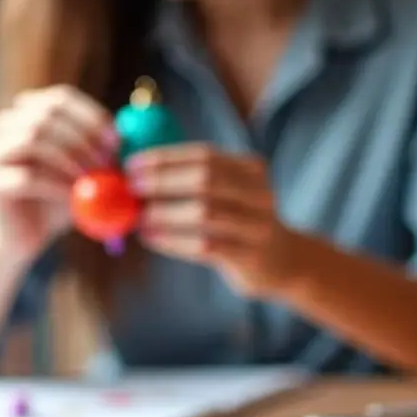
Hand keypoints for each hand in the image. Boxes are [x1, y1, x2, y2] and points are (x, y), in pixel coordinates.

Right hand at [0, 85, 118, 261]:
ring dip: (69, 159)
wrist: (26, 235)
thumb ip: (99, 149)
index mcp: (27, 113)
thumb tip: (128, 134)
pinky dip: (57, 185)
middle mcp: (5, 125)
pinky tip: (74, 197)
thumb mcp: (82, 168)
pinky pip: (27, 176)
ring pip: (33, 139)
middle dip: (82, 138)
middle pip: (46, 115)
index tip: (116, 140)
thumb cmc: (56, 197)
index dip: (90, 115)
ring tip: (90, 180)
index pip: (59, 98)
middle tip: (106, 162)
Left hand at [126, 143, 304, 296]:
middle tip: (132, 187)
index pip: (204, 154)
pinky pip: (206, 245)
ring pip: (205, 212)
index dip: (166, 157)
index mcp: (251, 169)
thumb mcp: (228, 194)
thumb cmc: (239, 223)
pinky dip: (173, 240)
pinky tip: (151, 237)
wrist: (284, 262)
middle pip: (206, 178)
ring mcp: (258, 225)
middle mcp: (259, 192)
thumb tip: (135, 171)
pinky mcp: (250, 256)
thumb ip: (192, 179)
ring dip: (165, 213)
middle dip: (163, 180)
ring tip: (138, 217)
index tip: (132, 164)